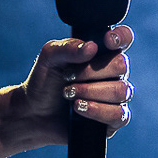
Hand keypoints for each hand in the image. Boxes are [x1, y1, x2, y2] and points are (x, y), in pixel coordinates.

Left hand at [20, 25, 133, 143]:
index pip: (124, 38)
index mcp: (100, 52)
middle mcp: (112, 73)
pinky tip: (79, 108)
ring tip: (69, 94)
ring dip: (91, 91)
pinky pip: (119, 114)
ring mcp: (115, 97)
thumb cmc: (45, 82)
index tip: (106, 41)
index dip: (121, 37)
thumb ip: (68, 48)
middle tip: (68, 77)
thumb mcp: (49, 58)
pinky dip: (97, 110)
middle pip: (121, 65)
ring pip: (121, 90)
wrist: (34, 115)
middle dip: (91, 72)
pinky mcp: (113, 120)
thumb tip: (92, 47)